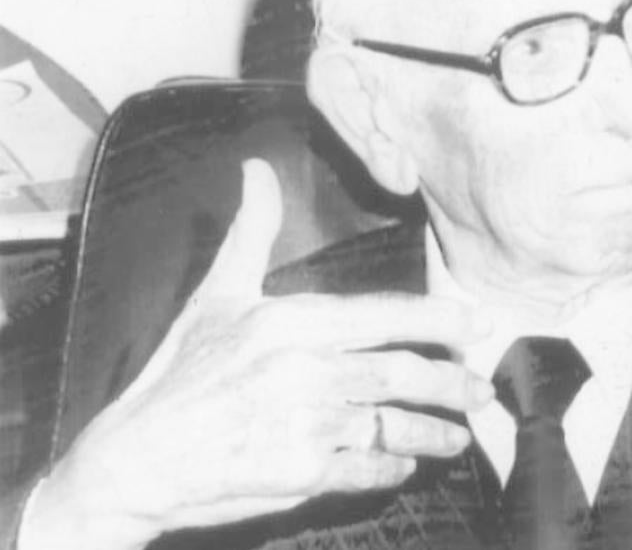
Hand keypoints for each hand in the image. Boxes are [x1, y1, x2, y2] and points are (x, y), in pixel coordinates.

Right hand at [21, 159, 493, 549]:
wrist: (135, 458)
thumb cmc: (179, 375)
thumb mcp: (215, 295)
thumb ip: (251, 232)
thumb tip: (255, 169)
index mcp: (291, 323)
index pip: (384, 316)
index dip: (439, 321)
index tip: (479, 325)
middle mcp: (304, 371)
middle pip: (402, 373)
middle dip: (453, 383)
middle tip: (484, 390)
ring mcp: (304, 425)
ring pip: (393, 424)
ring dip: (434, 433)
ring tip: (459, 436)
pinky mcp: (299, 475)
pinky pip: (366, 469)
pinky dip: (391, 467)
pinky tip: (403, 465)